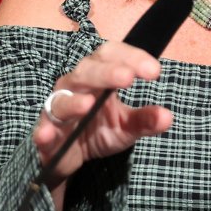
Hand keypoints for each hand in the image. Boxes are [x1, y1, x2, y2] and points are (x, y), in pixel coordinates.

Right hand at [32, 42, 172, 187]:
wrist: (69, 155)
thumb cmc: (98, 130)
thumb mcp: (125, 127)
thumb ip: (144, 120)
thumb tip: (167, 117)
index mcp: (98, 77)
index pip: (111, 55)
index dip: (130, 57)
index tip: (154, 71)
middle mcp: (76, 86)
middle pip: (87, 70)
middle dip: (107, 73)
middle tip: (128, 78)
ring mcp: (58, 107)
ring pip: (62, 97)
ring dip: (74, 101)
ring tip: (89, 105)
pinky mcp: (45, 130)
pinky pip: (42, 128)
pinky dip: (43, 130)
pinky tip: (47, 135)